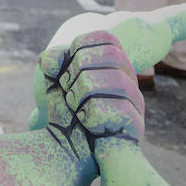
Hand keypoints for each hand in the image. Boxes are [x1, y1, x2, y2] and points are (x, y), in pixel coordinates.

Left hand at [38, 30, 143, 166]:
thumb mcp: (55, 78)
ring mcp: (136, 100)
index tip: (68, 70)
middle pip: (104, 57)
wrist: (66, 148)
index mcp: (114, 61)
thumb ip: (53, 60)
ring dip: (79, 98)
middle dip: (74, 75)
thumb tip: (49, 60)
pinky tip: (89, 124)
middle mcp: (130, 77)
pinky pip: (111, 110)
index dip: (76, 50)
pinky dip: (90, 117)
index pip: (103, 36)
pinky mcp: (136, 124)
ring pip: (108, 82)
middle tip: (71, 94)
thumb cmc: (66, 109)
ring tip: (78, 110)